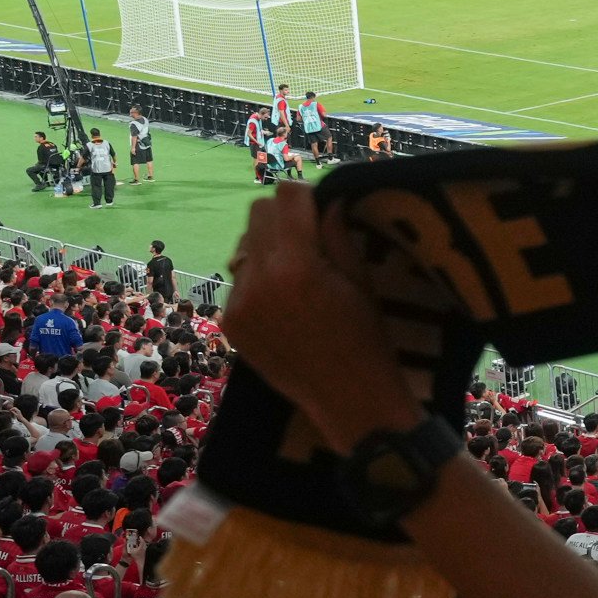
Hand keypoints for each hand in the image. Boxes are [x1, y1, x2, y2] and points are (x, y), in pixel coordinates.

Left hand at [223, 187, 422, 443]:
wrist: (348, 401)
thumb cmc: (367, 339)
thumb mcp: (361, 281)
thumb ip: (337, 234)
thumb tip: (326, 200)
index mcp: (297, 265)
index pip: (286, 197)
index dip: (306, 196)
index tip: (320, 210)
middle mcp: (259, 279)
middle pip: (258, 214)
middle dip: (283, 218)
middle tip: (308, 238)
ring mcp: (239, 303)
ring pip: (245, 247)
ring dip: (267, 248)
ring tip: (295, 275)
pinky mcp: (230, 323)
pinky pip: (239, 281)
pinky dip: (258, 282)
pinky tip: (283, 305)